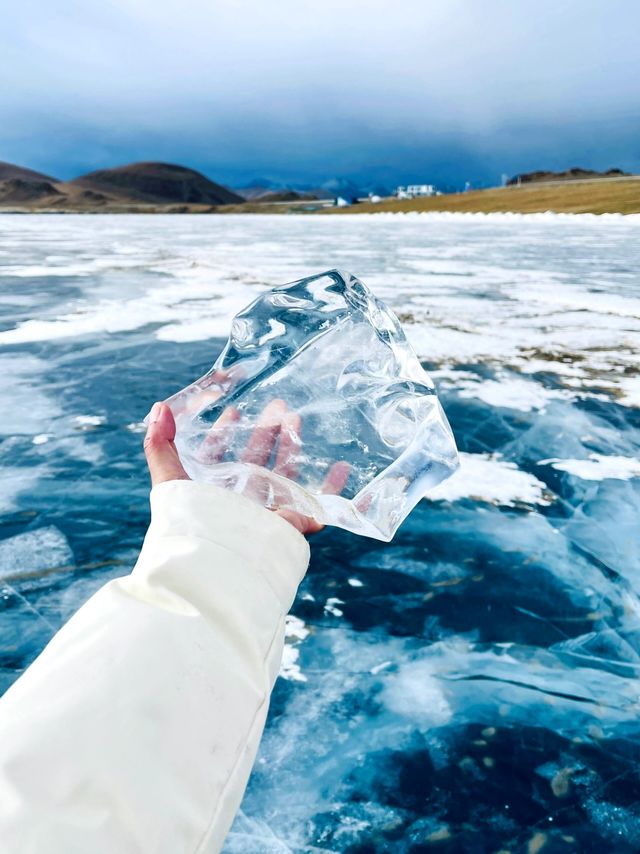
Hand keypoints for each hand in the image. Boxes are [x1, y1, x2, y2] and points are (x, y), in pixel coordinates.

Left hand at [143, 401, 347, 534]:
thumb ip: (159, 445)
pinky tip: (341, 466)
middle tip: (277, 405)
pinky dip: (332, 487)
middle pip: (256, 460)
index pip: (220, 457)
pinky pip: (317, 505)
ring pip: (285, 474)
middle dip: (266, 431)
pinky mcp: (291, 526)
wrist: (217, 566)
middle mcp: (240, 502)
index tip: (233, 411)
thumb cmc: (189, 527)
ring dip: (293, 446)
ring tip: (296, 418)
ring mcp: (267, 513)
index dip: (225, 433)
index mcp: (212, 492)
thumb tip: (159, 407)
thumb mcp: (169, 481)